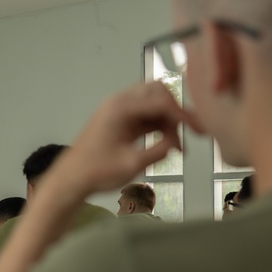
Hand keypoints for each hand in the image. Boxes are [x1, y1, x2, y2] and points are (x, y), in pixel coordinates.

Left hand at [53, 82, 201, 196]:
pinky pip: (146, 115)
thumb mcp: (132, 165)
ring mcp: (120, 110)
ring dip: (168, 121)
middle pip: (158, 93)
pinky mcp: (121, 120)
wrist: (72, 178)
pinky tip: (168, 144)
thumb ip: (158, 150)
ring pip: (153, 103)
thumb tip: (175, 142)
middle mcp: (120, 102)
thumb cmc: (97, 172)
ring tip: (178, 147)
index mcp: (121, 108)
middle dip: (176, 112)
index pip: (161, 101)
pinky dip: (159, 126)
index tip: (200, 131)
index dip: (183, 115)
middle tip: (192, 132)